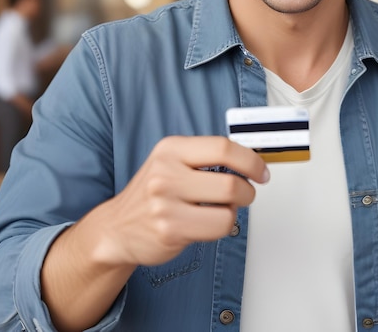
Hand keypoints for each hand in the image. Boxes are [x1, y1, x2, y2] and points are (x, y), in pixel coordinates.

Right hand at [89, 136, 268, 268]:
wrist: (117, 227)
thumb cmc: (152, 193)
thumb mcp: (172, 162)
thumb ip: (206, 156)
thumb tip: (250, 158)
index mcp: (171, 148)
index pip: (223, 147)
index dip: (250, 160)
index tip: (261, 170)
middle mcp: (166, 172)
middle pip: (230, 181)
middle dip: (247, 190)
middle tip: (246, 193)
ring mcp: (166, 202)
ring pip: (228, 208)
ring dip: (235, 210)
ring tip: (223, 209)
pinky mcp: (170, 230)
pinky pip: (218, 227)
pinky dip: (222, 226)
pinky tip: (208, 222)